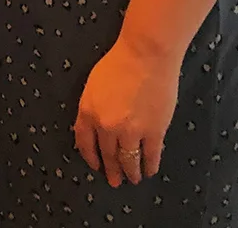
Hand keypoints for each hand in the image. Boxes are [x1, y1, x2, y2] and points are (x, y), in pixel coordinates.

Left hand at [73, 37, 179, 187]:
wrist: (144, 56)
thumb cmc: (118, 64)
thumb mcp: (93, 85)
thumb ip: (92, 107)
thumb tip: (95, 126)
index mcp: (88, 111)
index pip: (84, 142)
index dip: (90, 157)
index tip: (95, 165)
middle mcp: (106, 126)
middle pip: (108, 155)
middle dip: (111, 170)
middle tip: (114, 181)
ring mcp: (131, 131)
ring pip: (129, 160)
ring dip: (131, 172)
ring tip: (132, 178)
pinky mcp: (153, 132)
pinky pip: (150, 156)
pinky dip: (149, 166)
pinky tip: (149, 170)